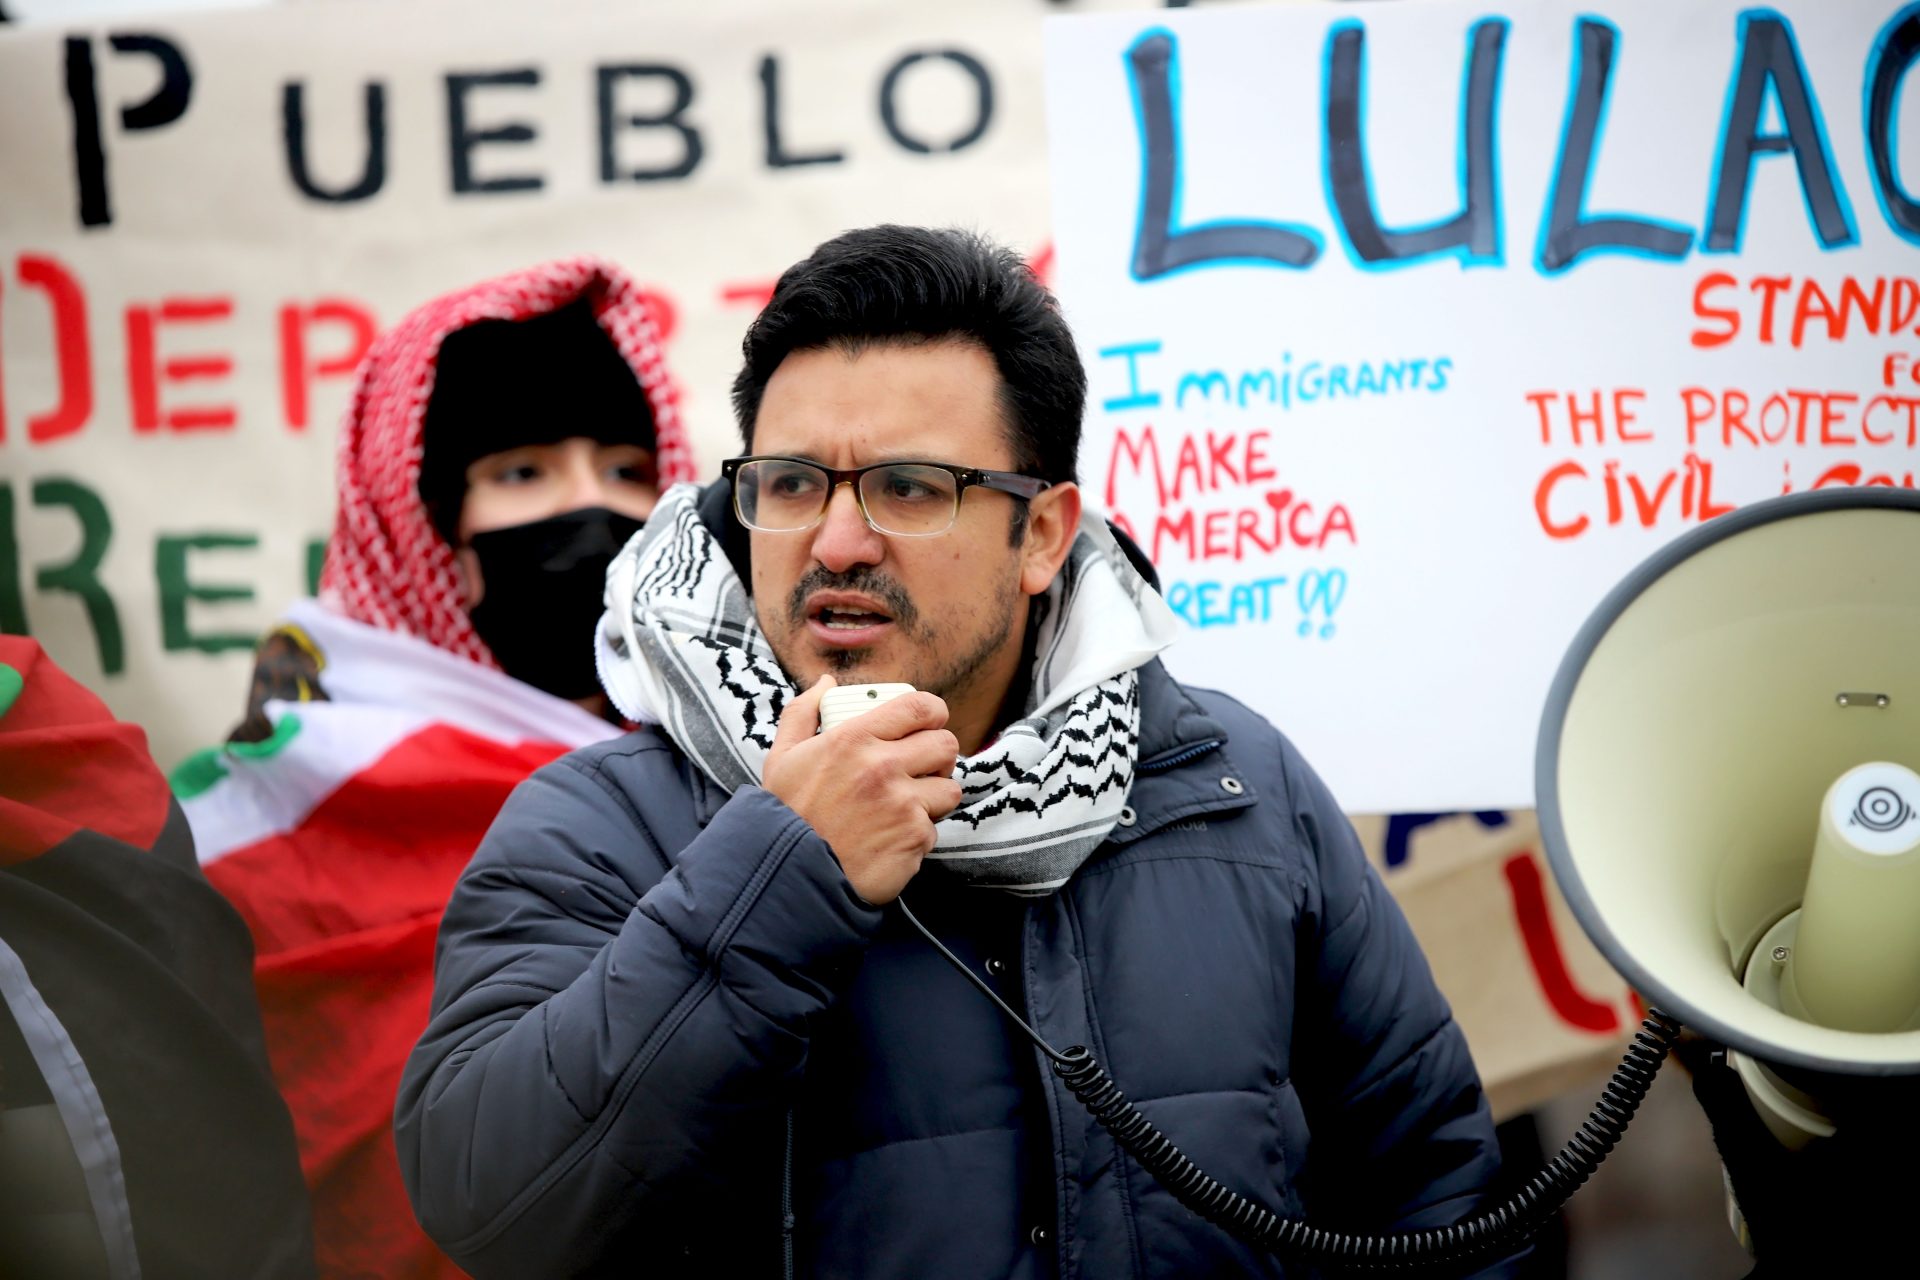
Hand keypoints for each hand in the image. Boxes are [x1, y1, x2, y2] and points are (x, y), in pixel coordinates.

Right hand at [763, 675, 961, 904]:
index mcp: (853, 739)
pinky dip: (916, 837)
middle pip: (945, 744)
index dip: (933, 713)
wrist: (788, 876)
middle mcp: (882, 767)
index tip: (929, 723)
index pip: (920, 707)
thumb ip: (803, 713)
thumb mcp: (783, 757)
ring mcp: (902, 805)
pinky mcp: (913, 840)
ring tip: (905, 808)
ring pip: (948, 790)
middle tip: (921, 768)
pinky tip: (889, 840)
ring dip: (932, 799)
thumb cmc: (786, 816)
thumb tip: (826, 683)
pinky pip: (934, 830)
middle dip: (938, 756)